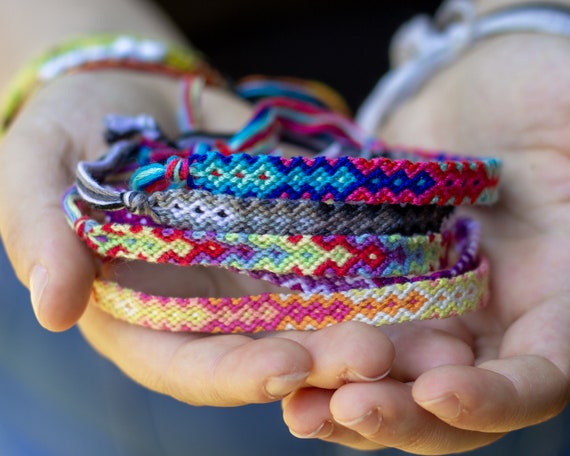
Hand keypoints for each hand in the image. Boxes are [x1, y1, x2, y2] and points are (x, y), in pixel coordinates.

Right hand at [0, 71, 397, 405]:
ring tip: (417, 339)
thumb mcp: (30, 176)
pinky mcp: (283, 241)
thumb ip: (40, 238)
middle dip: (321, 361)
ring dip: (362, 329)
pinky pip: (328, 262)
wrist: (121, 96)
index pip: (185, 366)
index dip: (234, 374)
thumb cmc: (63, 138)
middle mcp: (201, 312)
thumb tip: (53, 308)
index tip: (288, 367)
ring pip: (310, 317)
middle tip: (376, 358)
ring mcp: (247, 278)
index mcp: (138, 318)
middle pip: (264, 351)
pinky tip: (419, 281)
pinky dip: (371, 276)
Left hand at [281, 34, 569, 452]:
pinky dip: (318, 362)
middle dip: (403, 415)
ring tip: (301, 411)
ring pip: (392, 384)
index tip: (441, 391)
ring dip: (348, 406)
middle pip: (452, 401)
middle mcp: (491, 322)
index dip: (498, 396)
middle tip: (350, 411)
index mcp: (555, 297)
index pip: (539, 375)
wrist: (467, 93)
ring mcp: (428, 311)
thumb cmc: (533, 91)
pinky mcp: (374, 292)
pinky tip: (280, 370)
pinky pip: (346, 339)